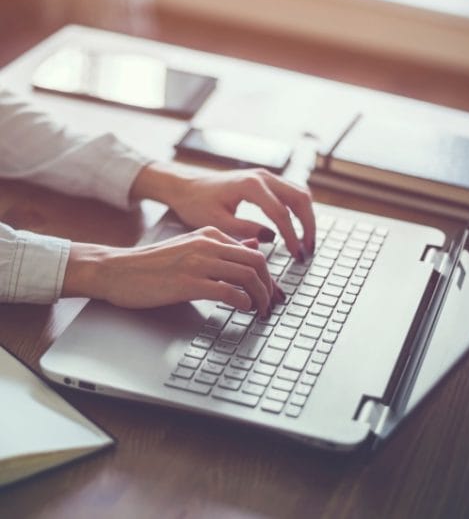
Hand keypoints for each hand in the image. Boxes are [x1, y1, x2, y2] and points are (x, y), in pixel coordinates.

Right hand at [63, 226, 283, 314]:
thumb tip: (254, 245)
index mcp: (211, 234)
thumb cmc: (154, 264)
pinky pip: (229, 292)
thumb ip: (223, 247)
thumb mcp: (192, 247)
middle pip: (257, 263)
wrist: (118, 270)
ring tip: (261, 311)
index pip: (254, 252)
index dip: (269, 275)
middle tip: (271, 304)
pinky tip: (243, 309)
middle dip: (270, 287)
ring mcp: (198, 263)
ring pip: (248, 276)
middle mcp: (208, 244)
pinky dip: (243, 302)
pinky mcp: (188, 283)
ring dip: (261, 297)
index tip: (272, 292)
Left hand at [130, 162, 315, 259]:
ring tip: (306, 243)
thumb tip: (272, 238)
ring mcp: (266, 176)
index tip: (296, 255)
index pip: (281, 213)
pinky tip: (297, 229)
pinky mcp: (265, 181)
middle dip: (308, 226)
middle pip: (300, 199)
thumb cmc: (196, 204)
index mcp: (250, 185)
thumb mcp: (217, 222)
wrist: (185, 186)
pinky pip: (292, 193)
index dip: (291, 236)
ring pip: (300, 194)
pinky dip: (299, 211)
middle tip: (307, 250)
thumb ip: (245, 230)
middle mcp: (262, 176)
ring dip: (307, 218)